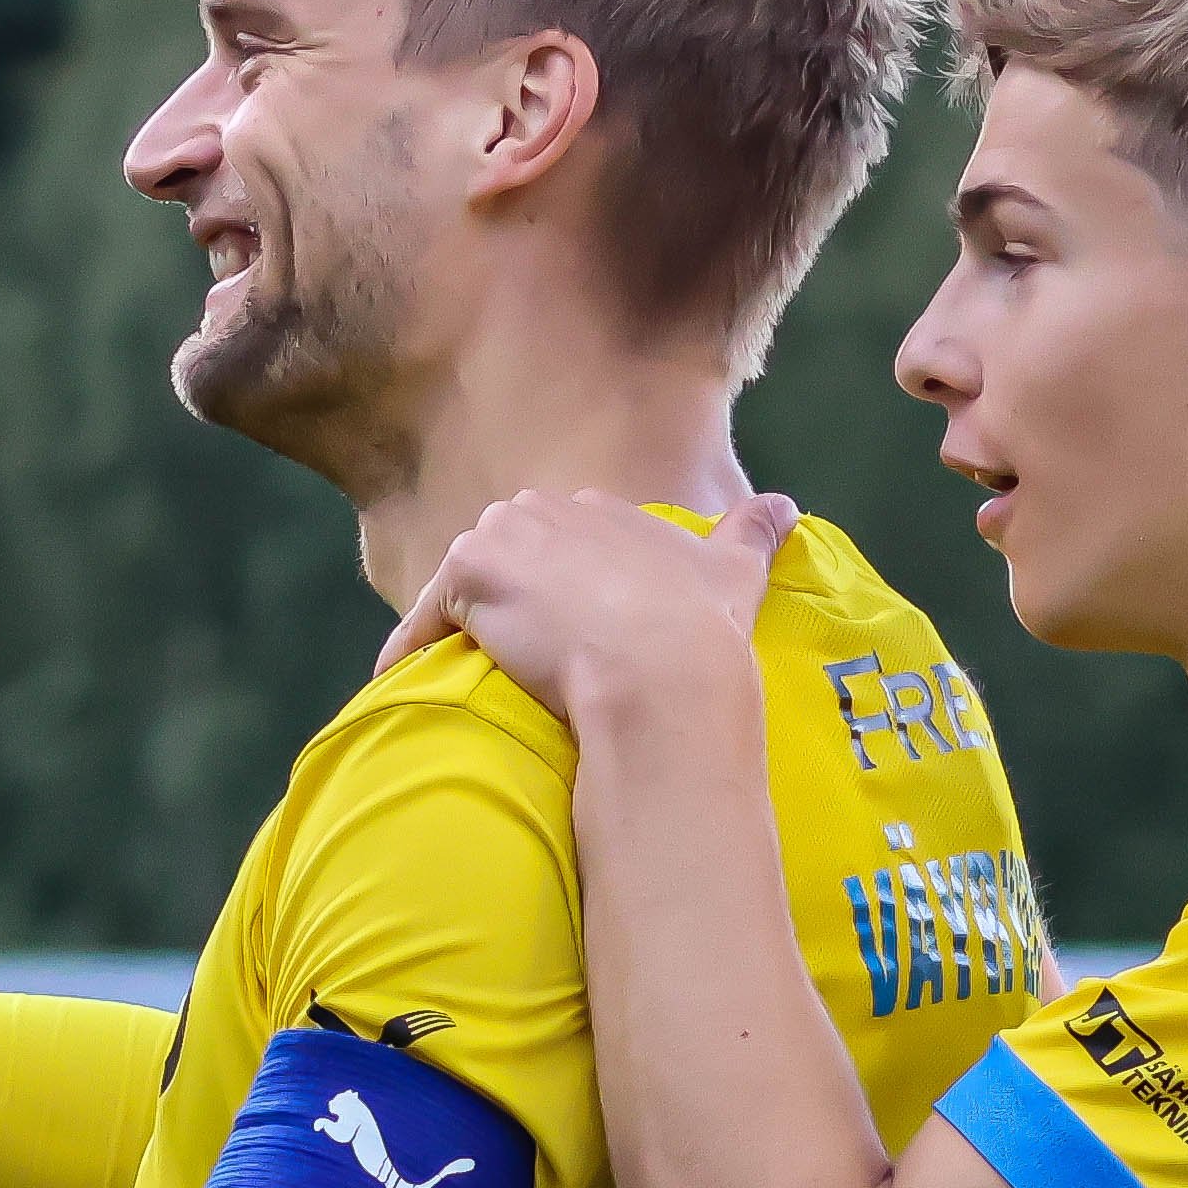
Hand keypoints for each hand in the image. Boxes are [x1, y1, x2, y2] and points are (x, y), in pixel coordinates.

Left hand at [386, 489, 791, 719]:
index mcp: (603, 510)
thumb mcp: (735, 572)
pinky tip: (401, 682)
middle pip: (507, 555)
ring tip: (451, 672)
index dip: (557, 588)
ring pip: (466, 584)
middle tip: (509, 654)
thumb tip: (787, 506)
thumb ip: (754, 532)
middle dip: (504, 596)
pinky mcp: (469, 575)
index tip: (558, 628)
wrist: (659, 670)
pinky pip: (426, 618)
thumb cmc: (700, 629)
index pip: (560, 541)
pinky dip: (410, 648)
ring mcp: (504, 538)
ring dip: (457, 621)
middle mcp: (548, 508)